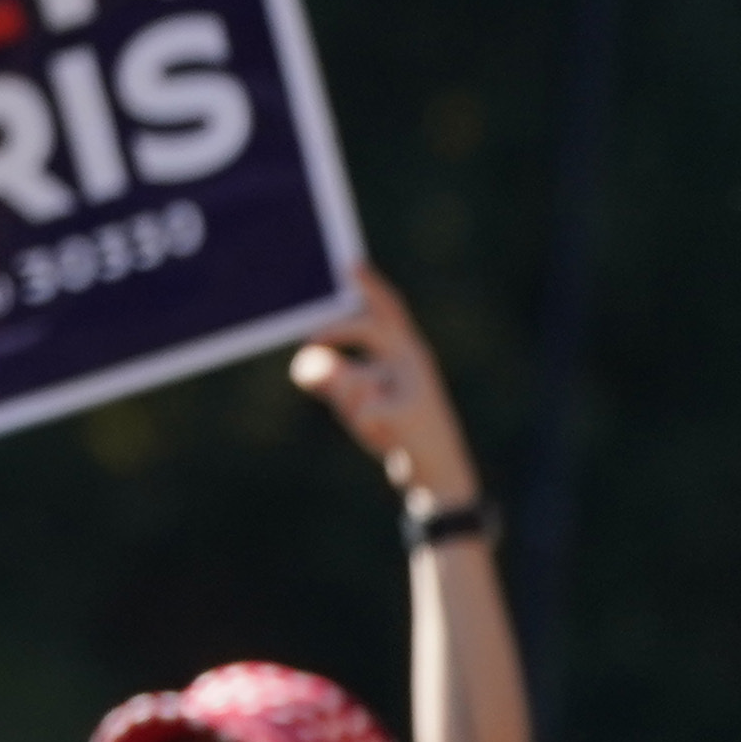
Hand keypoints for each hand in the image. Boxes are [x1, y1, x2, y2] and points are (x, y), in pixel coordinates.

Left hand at [291, 264, 480, 513]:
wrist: (436, 476)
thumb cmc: (393, 429)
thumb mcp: (352, 401)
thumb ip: (327, 377)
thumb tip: (304, 363)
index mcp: (407, 351)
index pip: (388, 309)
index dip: (370, 286)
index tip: (348, 265)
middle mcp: (415, 361)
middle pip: (374, 330)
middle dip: (342, 327)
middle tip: (309, 337)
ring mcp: (419, 387)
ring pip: (356, 381)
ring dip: (349, 405)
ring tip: (373, 425)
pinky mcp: (415, 416)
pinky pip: (369, 413)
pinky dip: (366, 425)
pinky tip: (382, 436)